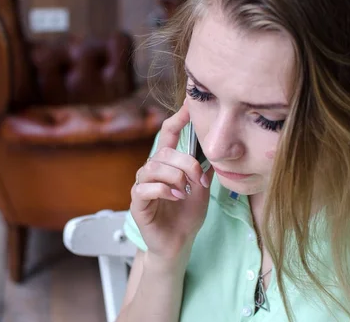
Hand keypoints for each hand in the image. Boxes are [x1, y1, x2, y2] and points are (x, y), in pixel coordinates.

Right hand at [130, 101, 213, 264]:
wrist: (179, 243)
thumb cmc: (187, 215)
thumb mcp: (202, 189)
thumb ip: (203, 170)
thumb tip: (212, 151)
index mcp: (168, 163)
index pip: (168, 133)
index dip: (177, 118)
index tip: (189, 106)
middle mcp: (152, 170)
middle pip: (164, 152)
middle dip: (186, 163)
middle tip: (199, 179)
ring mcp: (143, 185)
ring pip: (154, 167)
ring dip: (175, 177)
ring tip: (186, 191)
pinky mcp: (137, 202)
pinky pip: (145, 187)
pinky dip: (163, 190)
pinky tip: (176, 197)